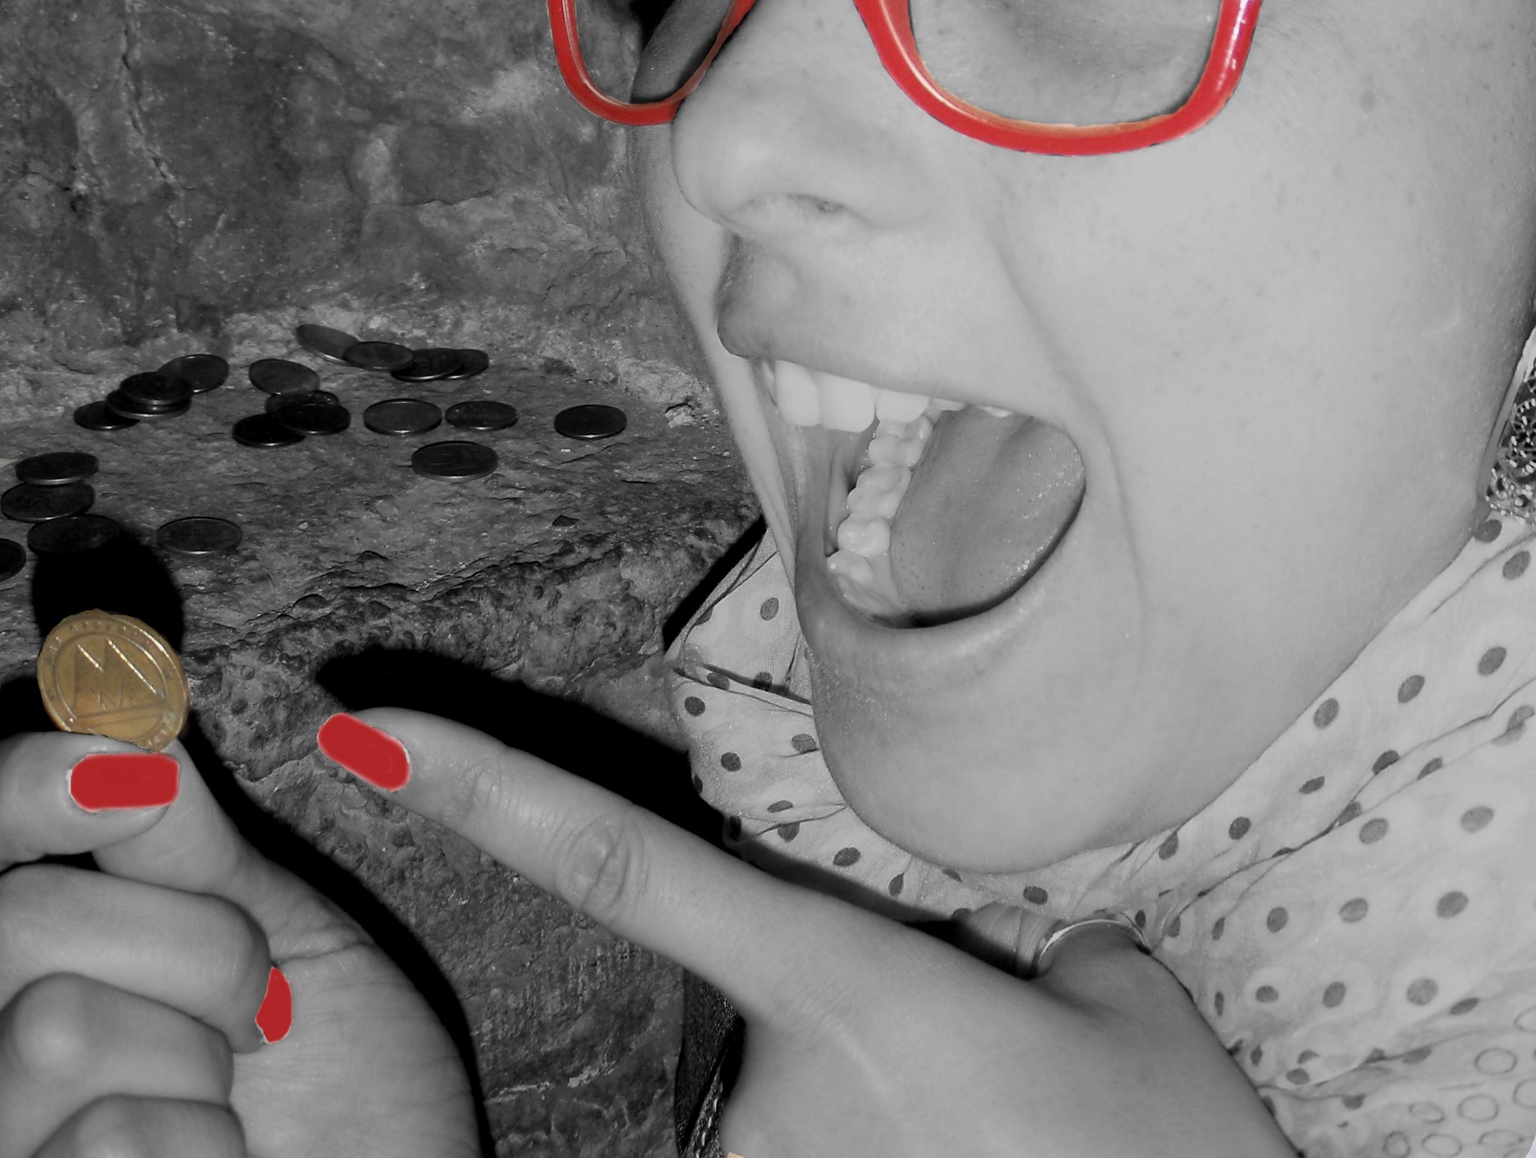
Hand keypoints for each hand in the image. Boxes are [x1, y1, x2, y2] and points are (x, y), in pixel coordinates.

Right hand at [0, 730, 479, 1157]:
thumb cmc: (351, 1093)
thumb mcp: (284, 938)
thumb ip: (191, 849)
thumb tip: (130, 724)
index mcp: (50, 962)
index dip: (23, 789)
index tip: (128, 769)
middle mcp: (0, 1047)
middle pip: (25, 921)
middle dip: (187, 944)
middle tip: (258, 1009)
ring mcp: (8, 1143)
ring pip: (56, 1028)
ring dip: (194, 1059)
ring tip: (234, 1109)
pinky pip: (107, 1144)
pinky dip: (202, 1154)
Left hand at [318, 710, 1295, 1157]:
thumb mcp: (1119, 1002)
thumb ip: (1015, 938)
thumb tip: (987, 954)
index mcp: (841, 989)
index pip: (621, 865)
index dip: (483, 790)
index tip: (365, 735)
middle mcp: (766, 1102)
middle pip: (760, 1008)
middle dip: (854, 1026)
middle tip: (1002, 1090)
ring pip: (794, 1112)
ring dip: (886, 1116)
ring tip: (1004, 1147)